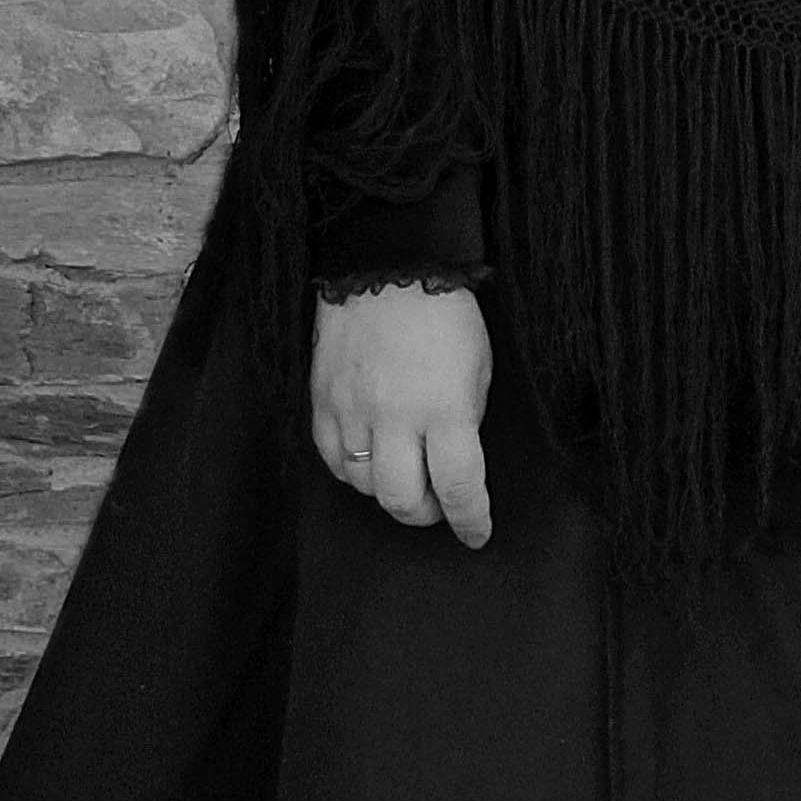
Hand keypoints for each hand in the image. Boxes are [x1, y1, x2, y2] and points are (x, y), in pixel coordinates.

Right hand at [309, 283, 494, 547]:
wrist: (385, 266)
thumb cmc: (445, 315)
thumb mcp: (478, 370)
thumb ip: (465, 421)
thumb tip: (455, 465)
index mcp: (445, 409)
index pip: (458, 487)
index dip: (470, 520)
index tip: (478, 534)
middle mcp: (394, 417)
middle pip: (402, 499)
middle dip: (426, 515)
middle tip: (440, 507)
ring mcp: (351, 411)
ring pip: (364, 484)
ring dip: (389, 492)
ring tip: (407, 476)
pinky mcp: (322, 401)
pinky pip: (333, 459)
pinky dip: (354, 471)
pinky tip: (372, 462)